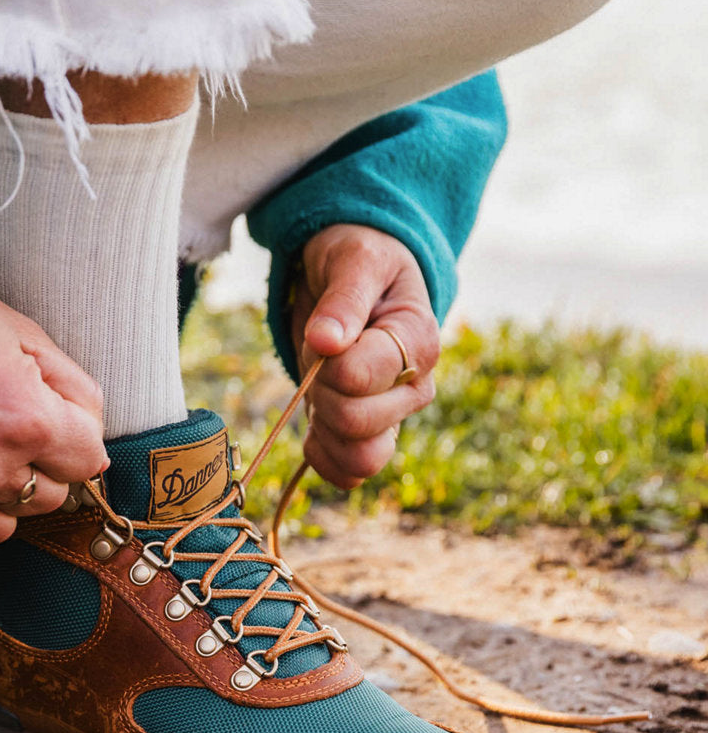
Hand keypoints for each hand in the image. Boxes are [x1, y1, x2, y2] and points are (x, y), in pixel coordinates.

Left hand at [292, 225, 439, 489]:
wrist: (358, 276)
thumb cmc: (360, 261)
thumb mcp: (354, 260)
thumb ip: (344, 299)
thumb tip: (327, 341)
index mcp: (418, 341)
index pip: (360, 378)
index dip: (326, 363)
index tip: (324, 334)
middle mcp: (416, 387)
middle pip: (356, 424)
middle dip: (320, 391)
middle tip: (319, 357)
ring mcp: (395, 416)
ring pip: (361, 459)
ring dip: (324, 430)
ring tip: (319, 392)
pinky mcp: (372, 435)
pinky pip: (351, 472)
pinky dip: (324, 458)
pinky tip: (314, 426)